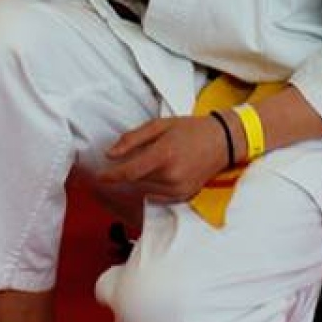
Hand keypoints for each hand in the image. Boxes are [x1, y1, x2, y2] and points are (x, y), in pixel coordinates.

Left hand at [97, 115, 228, 203]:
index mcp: (164, 154)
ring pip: (147, 188)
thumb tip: (110, 154)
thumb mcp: (159, 125)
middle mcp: (171, 176)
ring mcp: (179, 189)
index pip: (130, 172)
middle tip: (129, 159)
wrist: (221, 141)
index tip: (99, 176)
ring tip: (154, 161)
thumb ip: (133, 139)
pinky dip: (154, 185)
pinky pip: (159, 195)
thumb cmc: (189, 129)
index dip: (112, 175)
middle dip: (128, 172)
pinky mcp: (184, 196)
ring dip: (142, 178)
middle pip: (137, 180)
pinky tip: (162, 171)